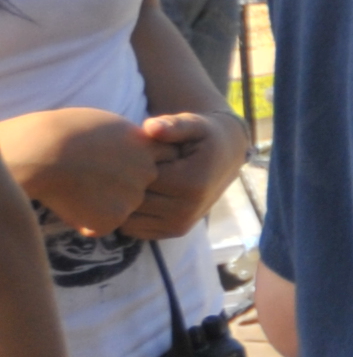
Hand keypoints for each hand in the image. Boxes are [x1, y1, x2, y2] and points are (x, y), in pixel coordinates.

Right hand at [4, 107, 155, 237]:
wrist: (42, 151)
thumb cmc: (66, 132)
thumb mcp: (110, 126)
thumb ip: (130, 142)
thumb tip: (133, 151)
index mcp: (148, 147)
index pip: (161, 159)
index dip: (135, 163)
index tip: (110, 160)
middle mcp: (148, 173)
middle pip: (140, 186)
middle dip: (119, 186)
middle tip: (88, 175)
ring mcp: (133, 198)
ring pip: (121, 207)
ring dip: (102, 204)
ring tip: (75, 186)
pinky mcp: (114, 219)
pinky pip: (101, 226)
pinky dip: (86, 221)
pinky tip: (68, 202)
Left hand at [126, 108, 243, 236]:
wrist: (225, 157)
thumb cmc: (203, 137)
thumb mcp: (193, 124)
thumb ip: (173, 124)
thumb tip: (151, 127)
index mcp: (191, 184)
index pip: (139, 179)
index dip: (129, 164)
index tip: (133, 151)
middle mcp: (187, 210)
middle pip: (133, 201)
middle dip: (123, 184)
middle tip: (125, 166)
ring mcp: (181, 224)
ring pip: (130, 218)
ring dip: (123, 201)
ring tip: (130, 181)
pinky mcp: (174, 232)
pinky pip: (135, 228)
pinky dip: (130, 214)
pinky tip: (136, 195)